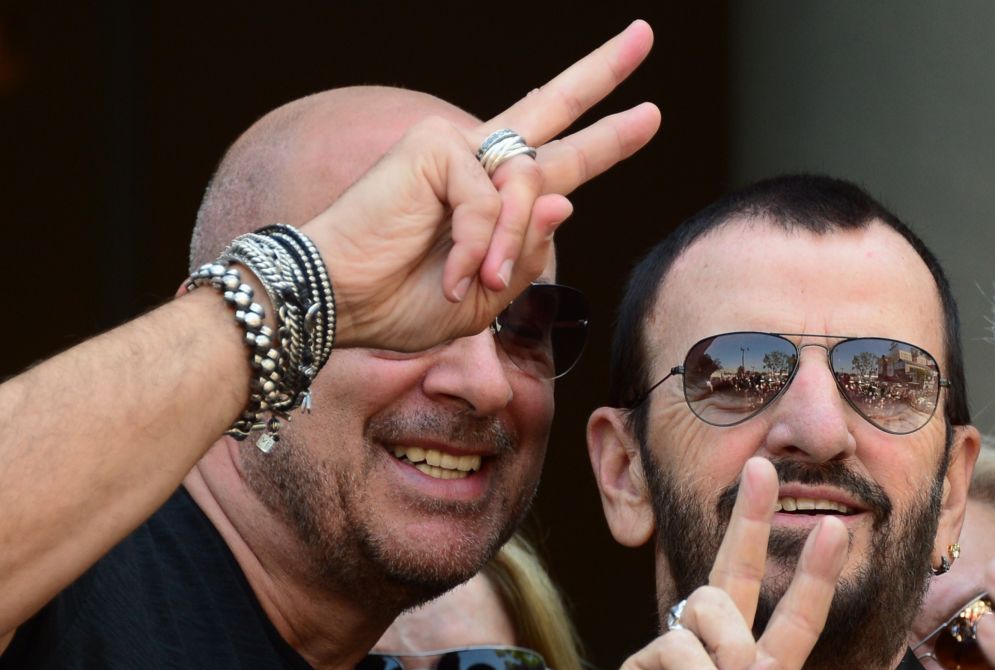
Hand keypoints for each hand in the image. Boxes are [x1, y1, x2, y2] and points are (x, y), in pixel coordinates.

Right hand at [302, 20, 660, 349]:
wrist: (341, 302)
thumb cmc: (403, 304)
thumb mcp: (489, 297)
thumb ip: (530, 255)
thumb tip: (568, 203)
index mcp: (495, 195)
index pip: (560, 156)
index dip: (606, 137)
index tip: (647, 111)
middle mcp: (480, 159)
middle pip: (553, 108)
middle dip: (603, 72)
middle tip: (644, 34)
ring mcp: (457, 145)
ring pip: (531, 186)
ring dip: (512, 245)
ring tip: (483, 281)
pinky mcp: (436, 144)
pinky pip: (491, 200)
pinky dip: (481, 246)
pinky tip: (456, 271)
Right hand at [526, 457, 848, 669]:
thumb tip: (770, 664)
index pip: (794, 617)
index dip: (815, 575)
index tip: (837, 528)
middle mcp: (721, 660)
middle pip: (738, 572)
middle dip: (752, 520)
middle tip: (764, 469)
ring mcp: (680, 662)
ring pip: (711, 606)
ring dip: (734, 649)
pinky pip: (678, 647)